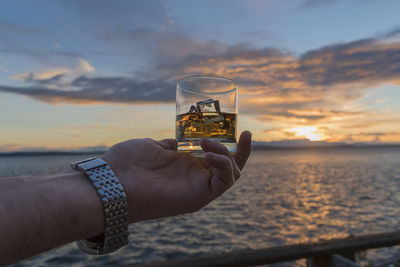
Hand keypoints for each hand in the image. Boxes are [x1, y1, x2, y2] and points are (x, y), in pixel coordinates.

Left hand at [102, 131, 251, 222]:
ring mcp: (198, 188)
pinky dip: (224, 165)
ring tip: (207, 143)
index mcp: (185, 167)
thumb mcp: (154, 147)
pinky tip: (209, 154)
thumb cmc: (126, 164)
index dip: (231, 146)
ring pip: (231, 173)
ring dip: (226, 154)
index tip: (242, 131)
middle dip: (241, 151)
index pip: (216, 158)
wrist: (110, 182)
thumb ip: (172, 146)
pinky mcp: (199, 196)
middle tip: (242, 134)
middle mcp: (195, 179)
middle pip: (230, 167)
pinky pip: (224, 182)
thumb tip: (182, 140)